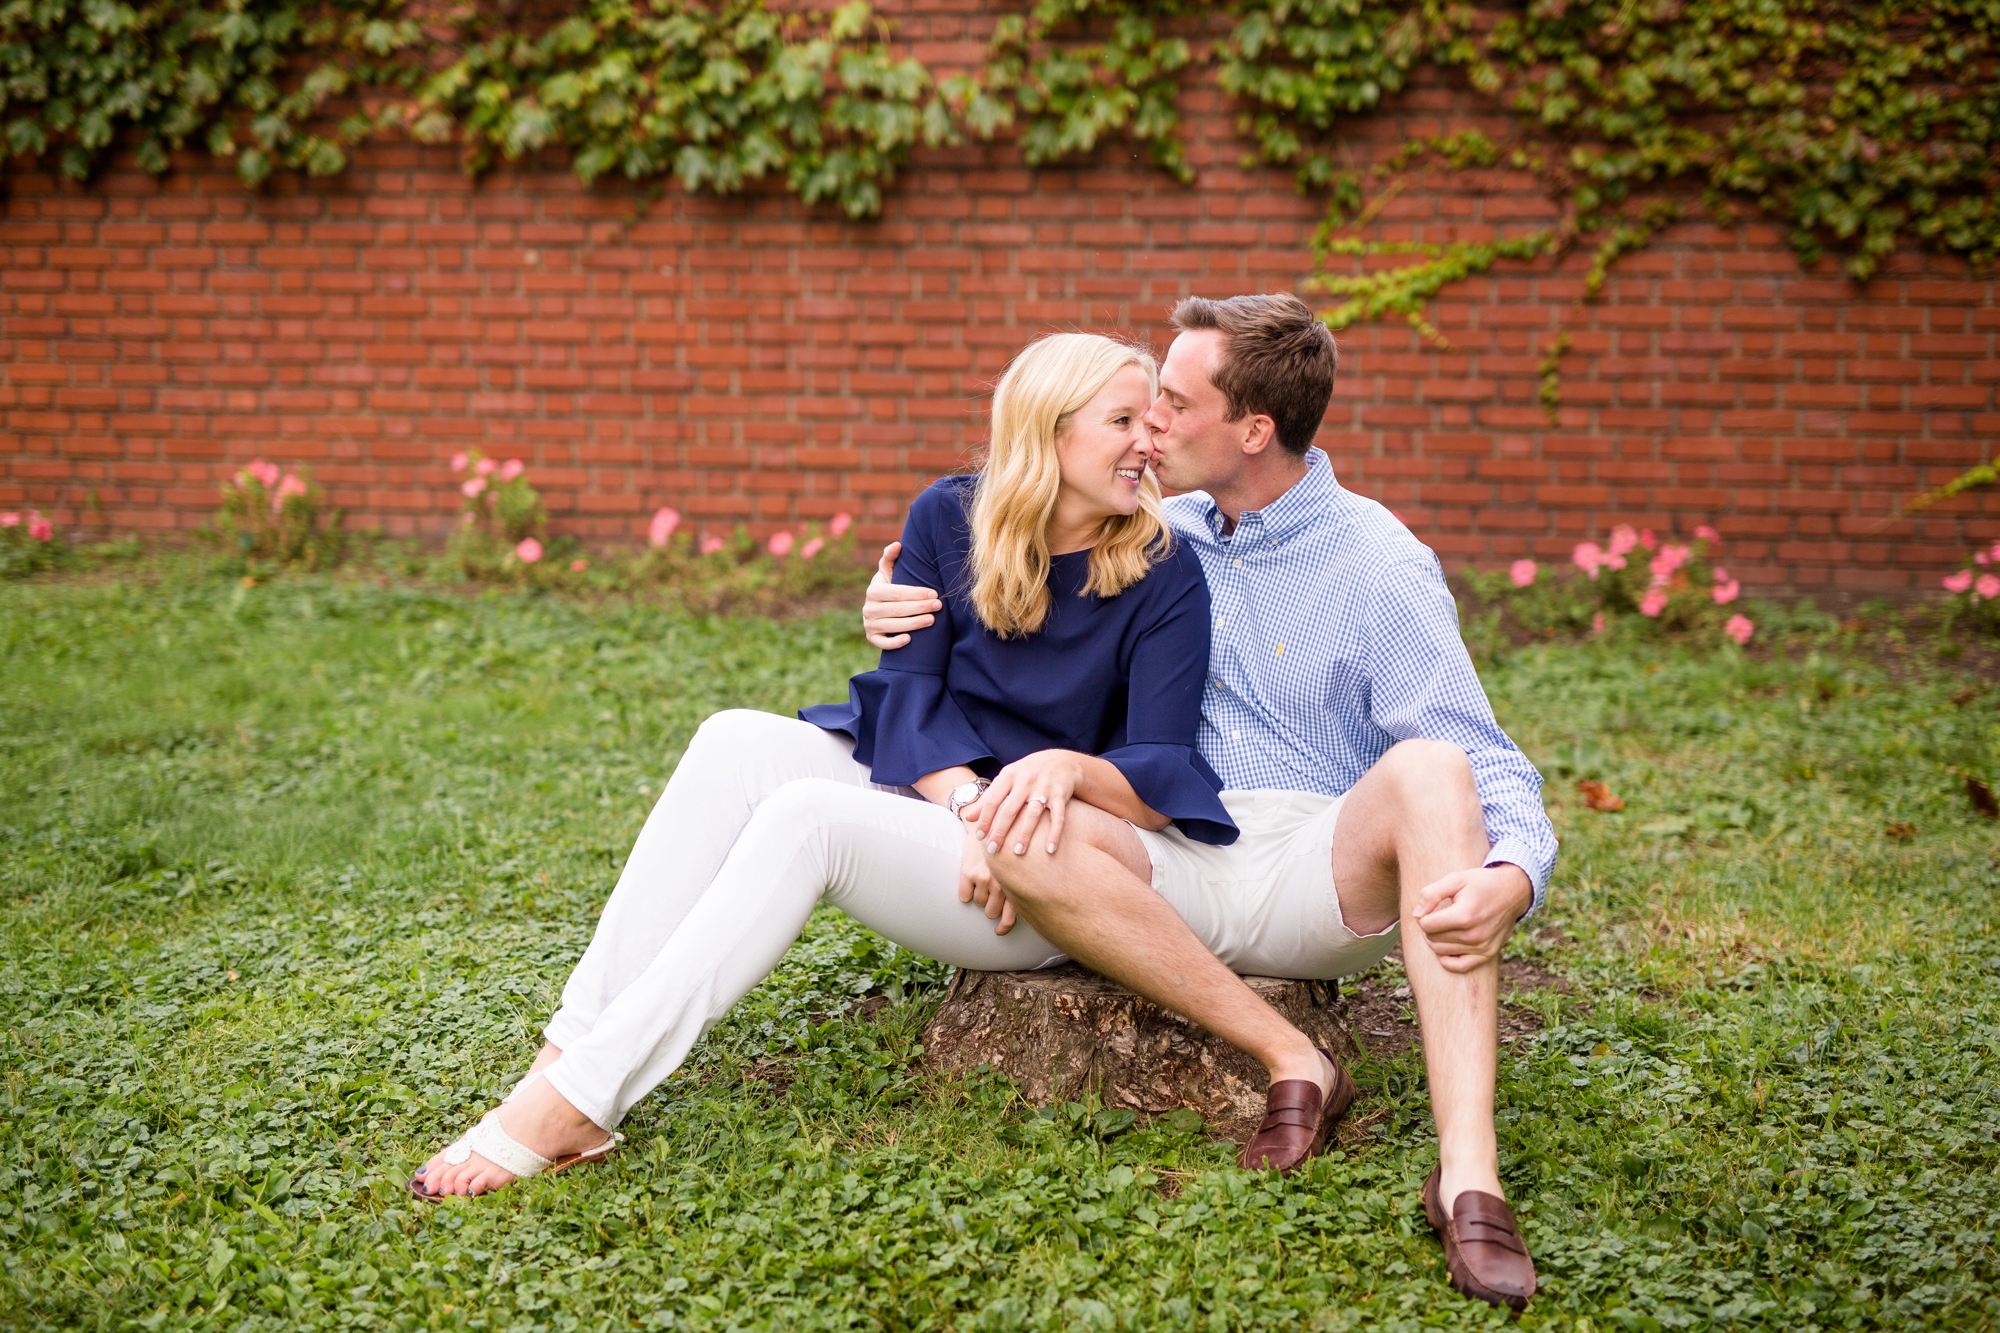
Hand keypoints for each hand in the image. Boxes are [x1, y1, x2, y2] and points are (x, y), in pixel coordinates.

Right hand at [863, 542, 941, 648]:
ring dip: (913, 624)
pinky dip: (894, 642)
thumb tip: (898, 544)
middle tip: (938, 606)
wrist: (880, 607)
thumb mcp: (888, 571)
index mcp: (873, 590)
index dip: (916, 593)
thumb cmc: (890, 586)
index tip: (934, 593)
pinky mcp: (872, 638)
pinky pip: (882, 643)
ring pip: (892, 626)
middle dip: (919, 608)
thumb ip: (890, 557)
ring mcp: (869, 624)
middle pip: (897, 609)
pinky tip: (909, 639)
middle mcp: (868, 608)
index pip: (897, 592)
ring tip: (932, 620)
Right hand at [958, 831, 1015, 933]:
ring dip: (979, 896)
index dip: (1004, 927)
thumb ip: (1020, 885)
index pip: (1010, 917)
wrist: (989, 822)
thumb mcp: (1018, 865)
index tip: (998, 931)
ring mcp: (984, 879)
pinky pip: (964, 896)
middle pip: (991, 912)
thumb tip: (1028, 913)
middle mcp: (1001, 883)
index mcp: (1015, 884)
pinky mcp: (968, 873)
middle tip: (990, 894)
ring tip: (982, 880)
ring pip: (978, 903)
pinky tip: (971, 879)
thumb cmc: (1007, 846)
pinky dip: (966, 891)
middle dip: (990, 906)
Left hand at [961, 750, 1085, 859]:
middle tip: (993, 850)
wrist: (1062, 761)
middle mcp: (1026, 780)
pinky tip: (1050, 849)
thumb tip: (969, 818)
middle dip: (1001, 831)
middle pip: (1010, 809)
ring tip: (1018, 852)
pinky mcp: (1061, 794)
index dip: (985, 819)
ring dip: (1025, 834)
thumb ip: (988, 797)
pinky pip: (1058, 816)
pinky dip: (1054, 833)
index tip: (980, 838)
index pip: (993, 800)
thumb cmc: (1028, 773)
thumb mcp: (1007, 778)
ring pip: (1033, 814)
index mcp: (1009, 775)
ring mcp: (1044, 787)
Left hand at [1412, 864, 1532, 972]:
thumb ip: (1431, 894)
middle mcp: (1474, 935)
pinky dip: (1447, 959)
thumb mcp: (1455, 879)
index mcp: (1465, 915)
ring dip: (1437, 939)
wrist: (1512, 891)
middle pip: (1432, 939)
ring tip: (1445, 925)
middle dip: (1429, 927)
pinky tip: (1447, 945)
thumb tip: (1416, 915)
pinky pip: (1458, 966)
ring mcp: (1482, 947)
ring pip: (1441, 951)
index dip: (1423, 915)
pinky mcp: (1488, 954)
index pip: (1426, 925)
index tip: (1431, 907)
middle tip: (1438, 915)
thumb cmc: (1481, 883)